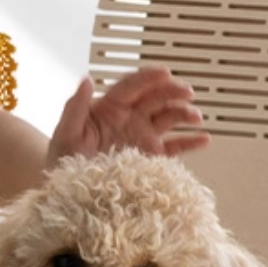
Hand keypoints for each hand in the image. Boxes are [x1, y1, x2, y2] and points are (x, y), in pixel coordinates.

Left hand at [47, 68, 208, 168]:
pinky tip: (204, 139)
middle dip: (173, 92)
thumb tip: (85, 79)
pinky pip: (175, 147)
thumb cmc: (63, 162)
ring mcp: (144, 136)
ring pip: (169, 118)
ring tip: (196, 117)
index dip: (149, 77)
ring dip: (184, 113)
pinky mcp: (153, 157)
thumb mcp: (65, 134)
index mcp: (109, 108)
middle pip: (156, 98)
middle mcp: (130, 119)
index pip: (132, 86)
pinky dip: (190, 142)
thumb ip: (74, 107)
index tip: (165, 72)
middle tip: (187, 92)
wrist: (72, 194)